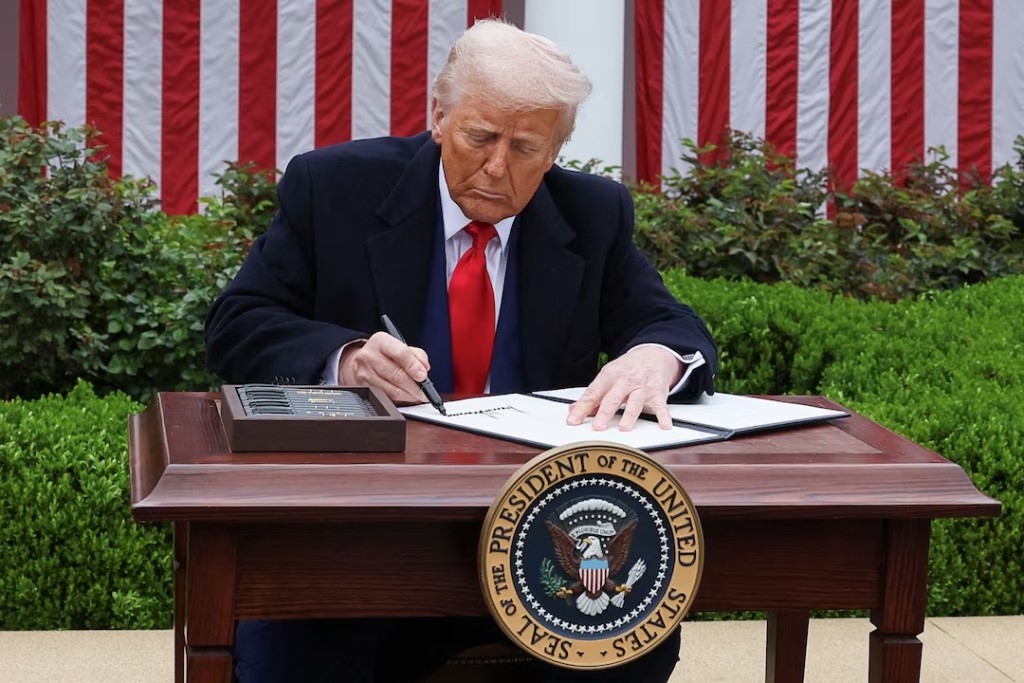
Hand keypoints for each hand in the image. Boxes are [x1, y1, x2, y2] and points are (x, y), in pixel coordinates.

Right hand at [338, 332, 430, 403]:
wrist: (359, 361)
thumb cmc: (384, 354)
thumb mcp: (399, 346)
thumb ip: (417, 355)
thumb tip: (424, 369)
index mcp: (381, 341)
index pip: (401, 353)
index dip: (414, 366)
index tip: (423, 376)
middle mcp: (370, 356)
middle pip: (397, 375)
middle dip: (415, 386)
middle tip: (425, 393)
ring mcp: (365, 373)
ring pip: (392, 390)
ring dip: (409, 396)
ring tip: (419, 397)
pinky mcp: (364, 387)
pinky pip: (387, 397)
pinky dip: (401, 399)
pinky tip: (408, 398)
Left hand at [566, 346, 682, 430]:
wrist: (652, 355)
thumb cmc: (627, 370)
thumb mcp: (608, 377)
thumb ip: (593, 395)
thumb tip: (573, 410)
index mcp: (609, 377)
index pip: (593, 394)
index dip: (582, 408)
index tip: (573, 420)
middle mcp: (625, 382)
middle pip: (613, 398)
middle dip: (605, 413)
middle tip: (598, 427)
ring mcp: (642, 388)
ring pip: (635, 402)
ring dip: (629, 415)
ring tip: (623, 428)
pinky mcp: (657, 394)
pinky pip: (661, 406)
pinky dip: (663, 416)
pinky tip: (664, 425)